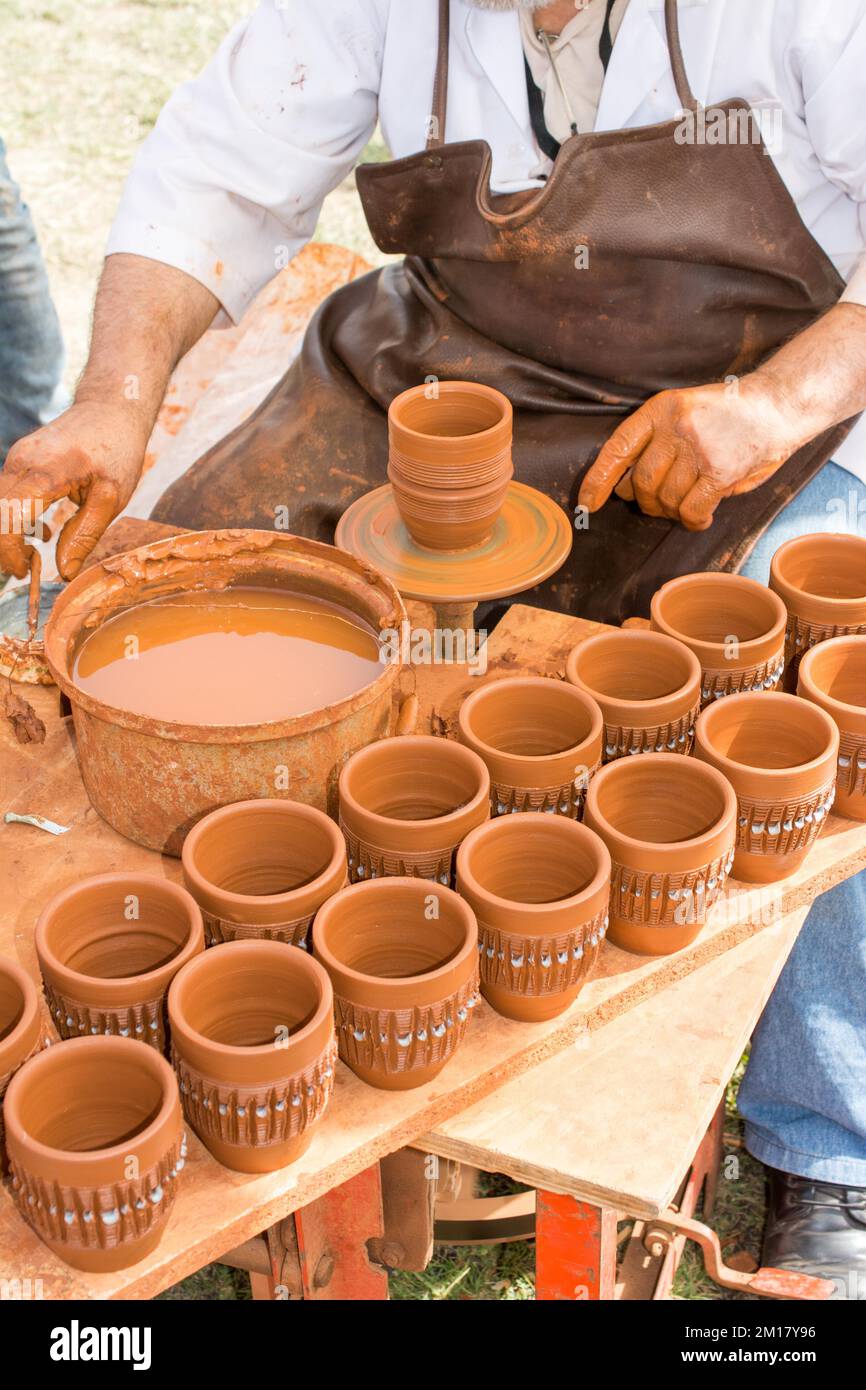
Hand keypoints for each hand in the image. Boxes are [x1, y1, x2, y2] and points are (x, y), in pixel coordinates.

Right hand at [0, 401, 146, 579]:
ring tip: (34, 554)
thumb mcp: (111, 498)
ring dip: (7, 534)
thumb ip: (84, 535)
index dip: (9, 550)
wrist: (110, 409)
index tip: (25, 571)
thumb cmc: (117, 451)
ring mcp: (16, 457)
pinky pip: (4, 494)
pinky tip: (42, 531)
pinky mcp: (18, 459)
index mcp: (45, 472)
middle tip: (26, 570)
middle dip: (3, 548)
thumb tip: (63, 571)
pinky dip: (13, 518)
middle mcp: (22, 461)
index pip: (8, 517)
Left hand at [578, 378, 800, 530]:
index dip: (598, 480)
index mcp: (660, 409)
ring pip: (667, 499)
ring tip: (687, 504)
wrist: (777, 405)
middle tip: (660, 503)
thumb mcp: (683, 413)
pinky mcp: (720, 471)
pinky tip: (700, 518)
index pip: (618, 448)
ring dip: (672, 511)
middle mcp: (676, 427)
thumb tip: (622, 486)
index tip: (586, 503)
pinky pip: (691, 510)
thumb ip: (654, 443)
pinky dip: (692, 521)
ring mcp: (699, 449)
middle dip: (646, 501)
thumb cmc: (726, 416)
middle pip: (642, 482)